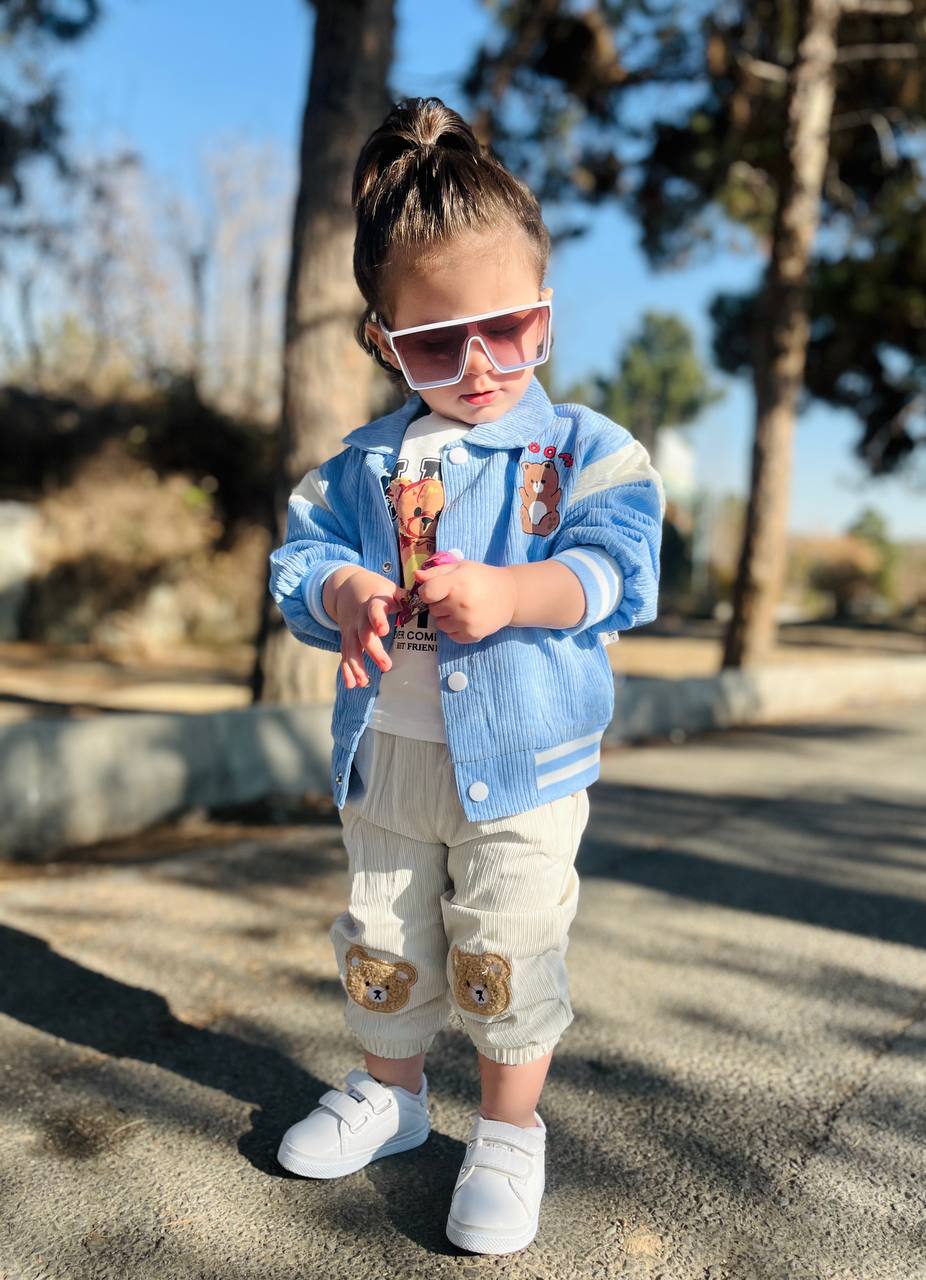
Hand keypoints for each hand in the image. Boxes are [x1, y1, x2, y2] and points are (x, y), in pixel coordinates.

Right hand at [329, 568, 399, 688]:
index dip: (378, 620)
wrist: (345, 585)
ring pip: (352, 649)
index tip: (384, 631)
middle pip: (364, 635)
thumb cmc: (375, 589)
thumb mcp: (389, 588)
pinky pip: (345, 655)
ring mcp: (351, 629)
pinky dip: (346, 670)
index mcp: (373, 603)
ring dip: (357, 666)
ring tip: (364, 682)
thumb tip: (428, 602)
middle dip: (374, 652)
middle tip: (387, 667)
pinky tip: (351, 685)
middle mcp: (359, 617)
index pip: (374, 611)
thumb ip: (405, 597)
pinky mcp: (346, 637)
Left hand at [412, 559, 517, 643]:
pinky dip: (455, 628)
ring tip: (461, 608)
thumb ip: (436, 572)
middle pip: (432, 610)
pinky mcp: (472, 635)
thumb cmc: (482, 578)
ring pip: (440, 624)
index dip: (427, 592)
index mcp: (456, 583)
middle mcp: (460, 604)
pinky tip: (466, 618)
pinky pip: (450, 635)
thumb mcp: (460, 567)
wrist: (510, 595)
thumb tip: (416, 576)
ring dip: (446, 617)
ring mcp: (466, 622)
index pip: (426, 593)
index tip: (436, 590)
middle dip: (440, 603)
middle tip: (455, 597)